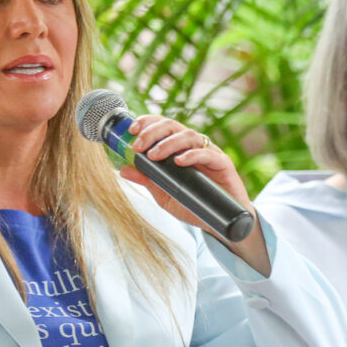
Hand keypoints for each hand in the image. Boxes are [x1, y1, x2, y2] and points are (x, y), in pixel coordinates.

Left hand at [120, 114, 270, 273]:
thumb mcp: (164, 194)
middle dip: (153, 132)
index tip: (131, 130)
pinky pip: (208, 153)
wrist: (220, 224)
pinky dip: (192, 155)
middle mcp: (194, 146)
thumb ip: (147, 180)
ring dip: (168, 143)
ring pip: (189, 135)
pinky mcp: (223, 164)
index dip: (147, 123)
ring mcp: (209, 153)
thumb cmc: (194, 205)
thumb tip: (123, 169)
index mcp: (179, 148)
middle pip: (173, 125)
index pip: (163, 126)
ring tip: (154, 155)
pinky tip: (180, 161)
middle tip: (138, 146)